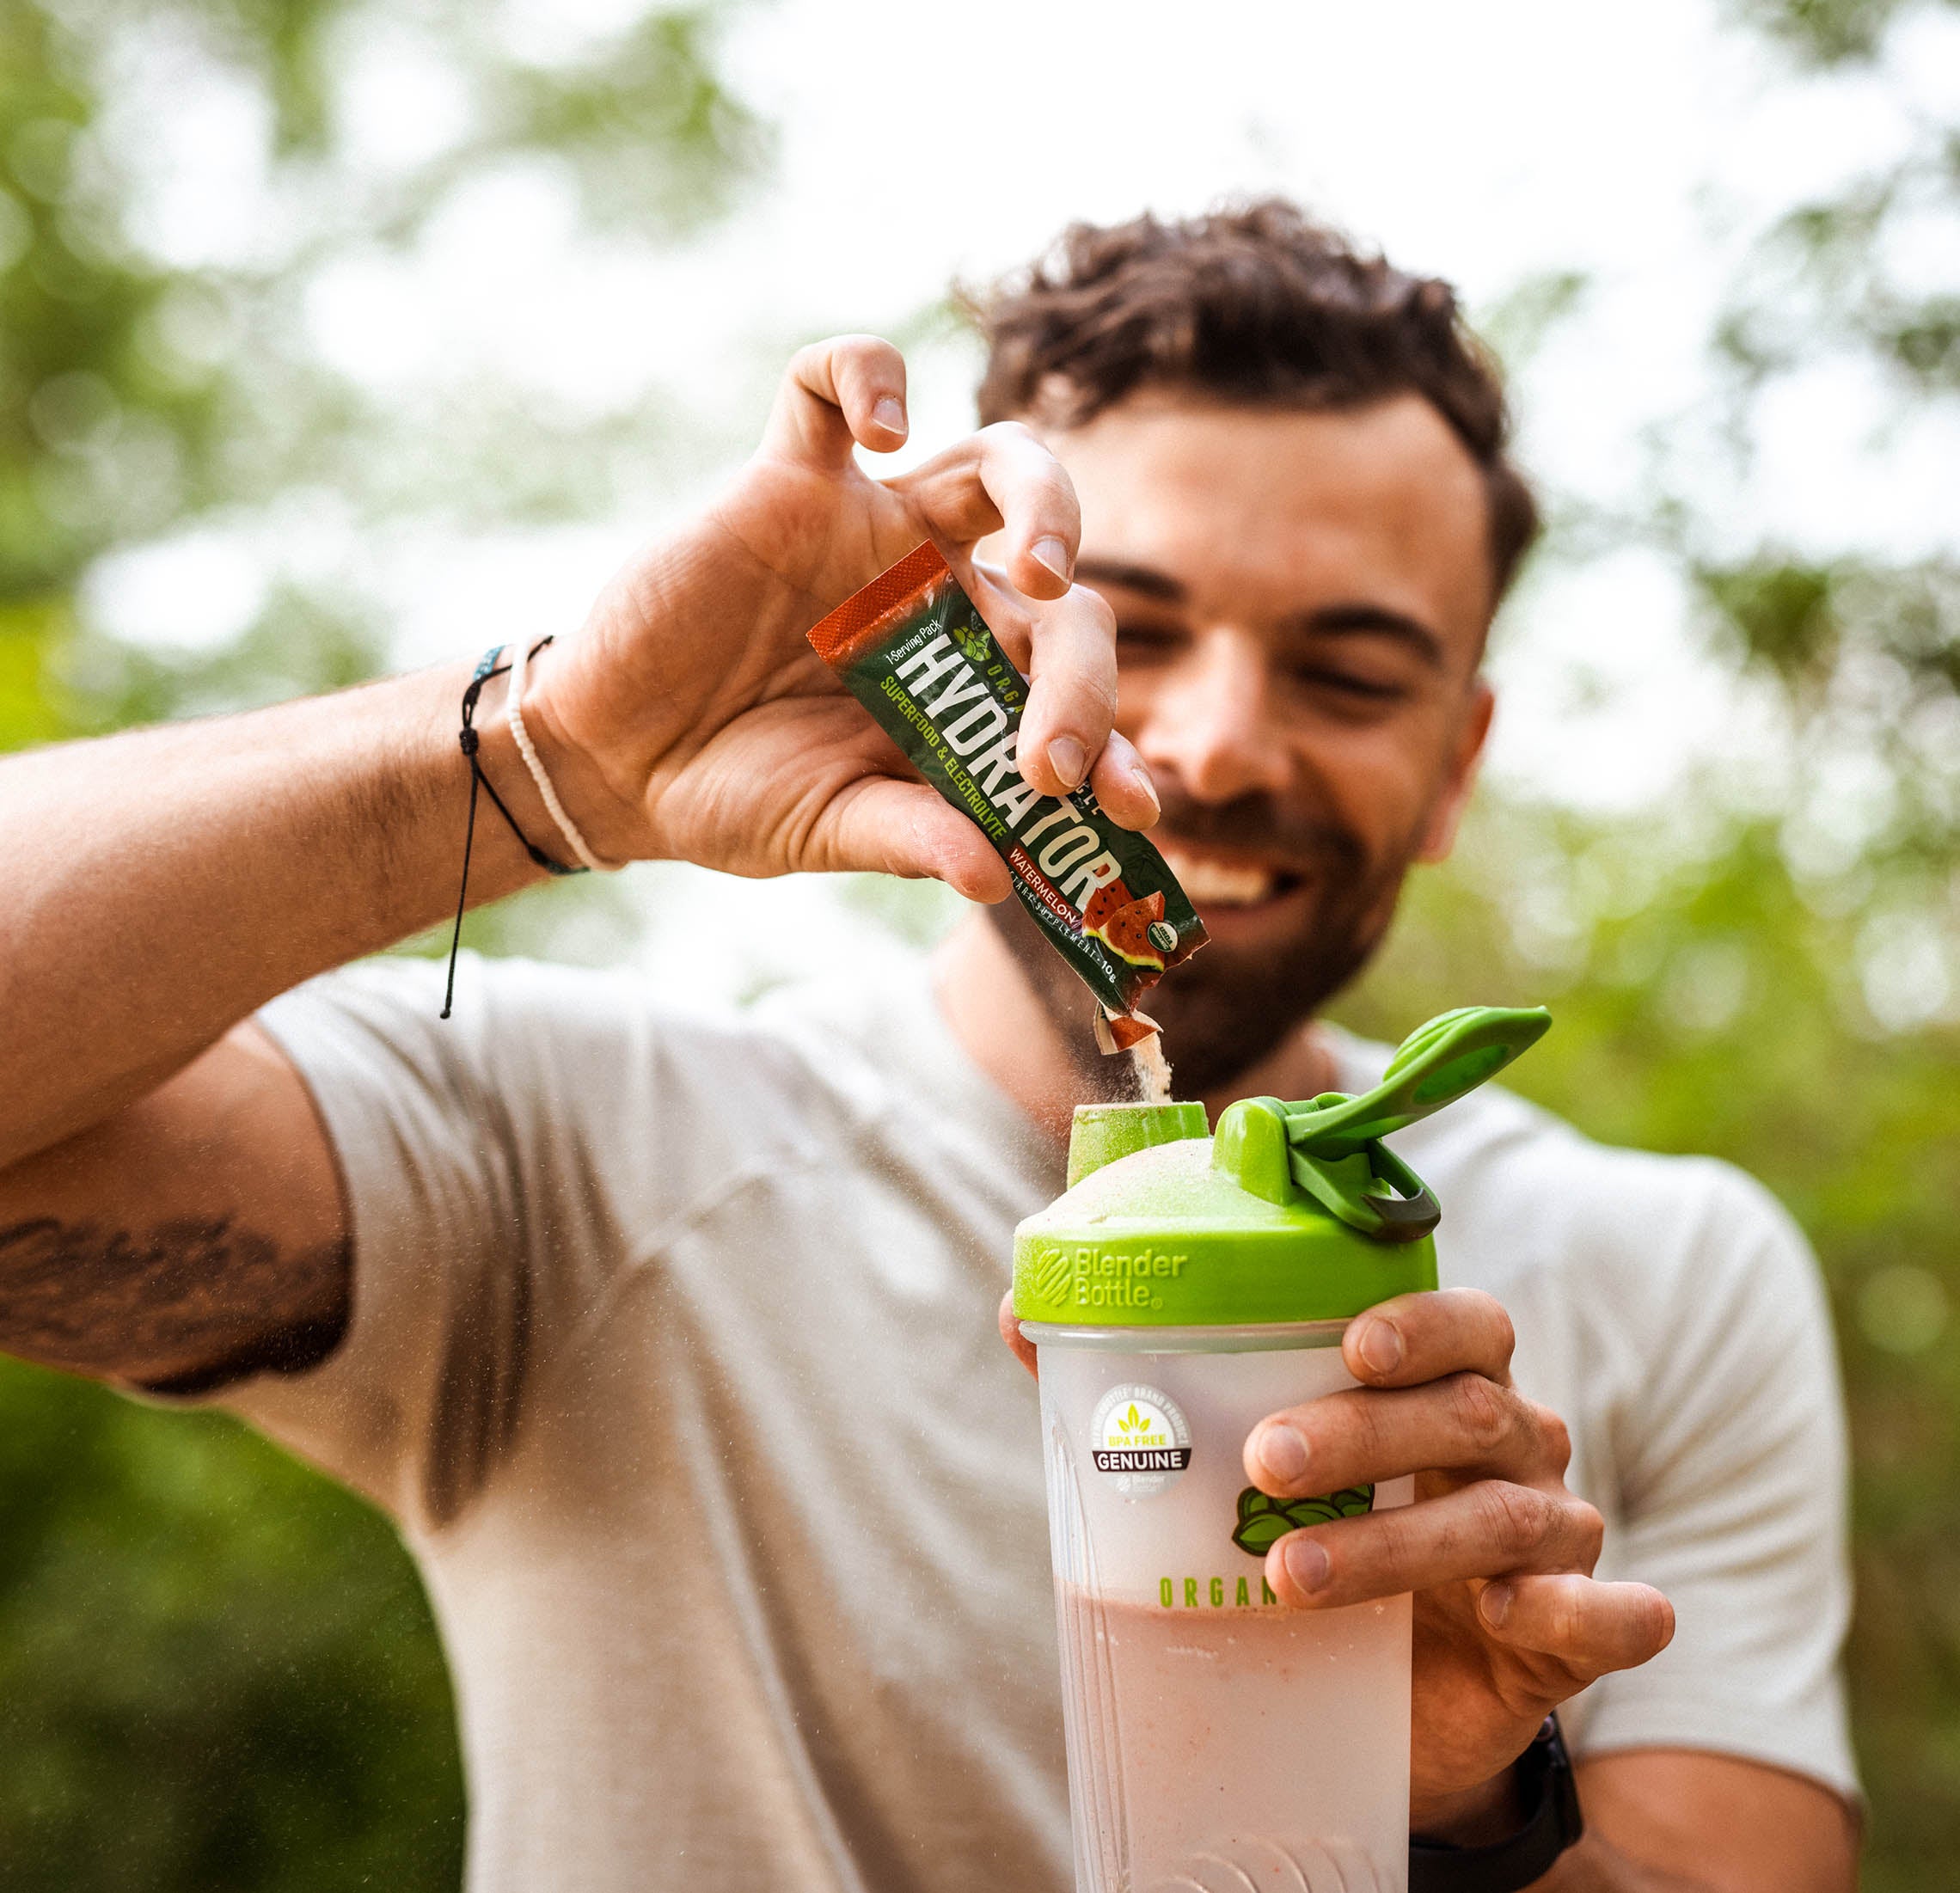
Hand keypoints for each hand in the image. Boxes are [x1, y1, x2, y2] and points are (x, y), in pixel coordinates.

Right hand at [520, 334, 1156, 889]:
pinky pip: (829, 384)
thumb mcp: (828, 825)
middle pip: (1058, 591)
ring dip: (1045, 501)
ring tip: (1040, 569)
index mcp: (968, 680)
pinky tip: (882, 431)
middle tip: (1056, 755)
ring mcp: (873, 531)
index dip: (1115, 742)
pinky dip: (865, 374)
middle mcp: (941, 594)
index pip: (1071, 691)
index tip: (1130, 807)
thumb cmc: (734, 793)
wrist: (614, 759)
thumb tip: (994, 875)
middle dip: (1080, 674)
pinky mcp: (789, 480)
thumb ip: (911, 835)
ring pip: (997, 462)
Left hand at [1239, 1288, 1674, 1836]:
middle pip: (1468, 1415)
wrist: (1405, 1697)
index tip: (1351, 1344)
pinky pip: (1613, 1617)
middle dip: (1362, 1435)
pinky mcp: (1579, 1637)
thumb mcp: (1282, 1482)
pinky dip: (1577, 1608)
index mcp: (1457, 1391)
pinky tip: (1511, 1611)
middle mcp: (1519, 1452)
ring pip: (1504, 1520)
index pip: (1469, 1327)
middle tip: (1265, 1462)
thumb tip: (1040, 1342)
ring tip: (1291, 1575)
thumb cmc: (1338, 1544)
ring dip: (1396, 1543)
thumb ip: (1194, 1414)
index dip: (1420, 1324)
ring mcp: (1559, 1540)